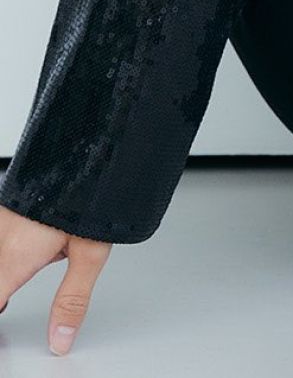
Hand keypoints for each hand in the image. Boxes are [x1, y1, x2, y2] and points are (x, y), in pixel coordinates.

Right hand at [0, 204, 112, 354]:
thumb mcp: (90, 253)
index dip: (2, 308)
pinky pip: (3, 234)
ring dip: (9, 266)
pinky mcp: (10, 203)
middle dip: (6, 287)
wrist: (95, 143)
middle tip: (13, 298)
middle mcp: (2, 236)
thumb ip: (72, 298)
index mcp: (16, 256)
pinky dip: (10, 247)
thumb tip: (60, 337)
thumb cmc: (94, 191)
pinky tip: (31, 240)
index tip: (10, 307)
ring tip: (33, 266)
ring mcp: (4, 218)